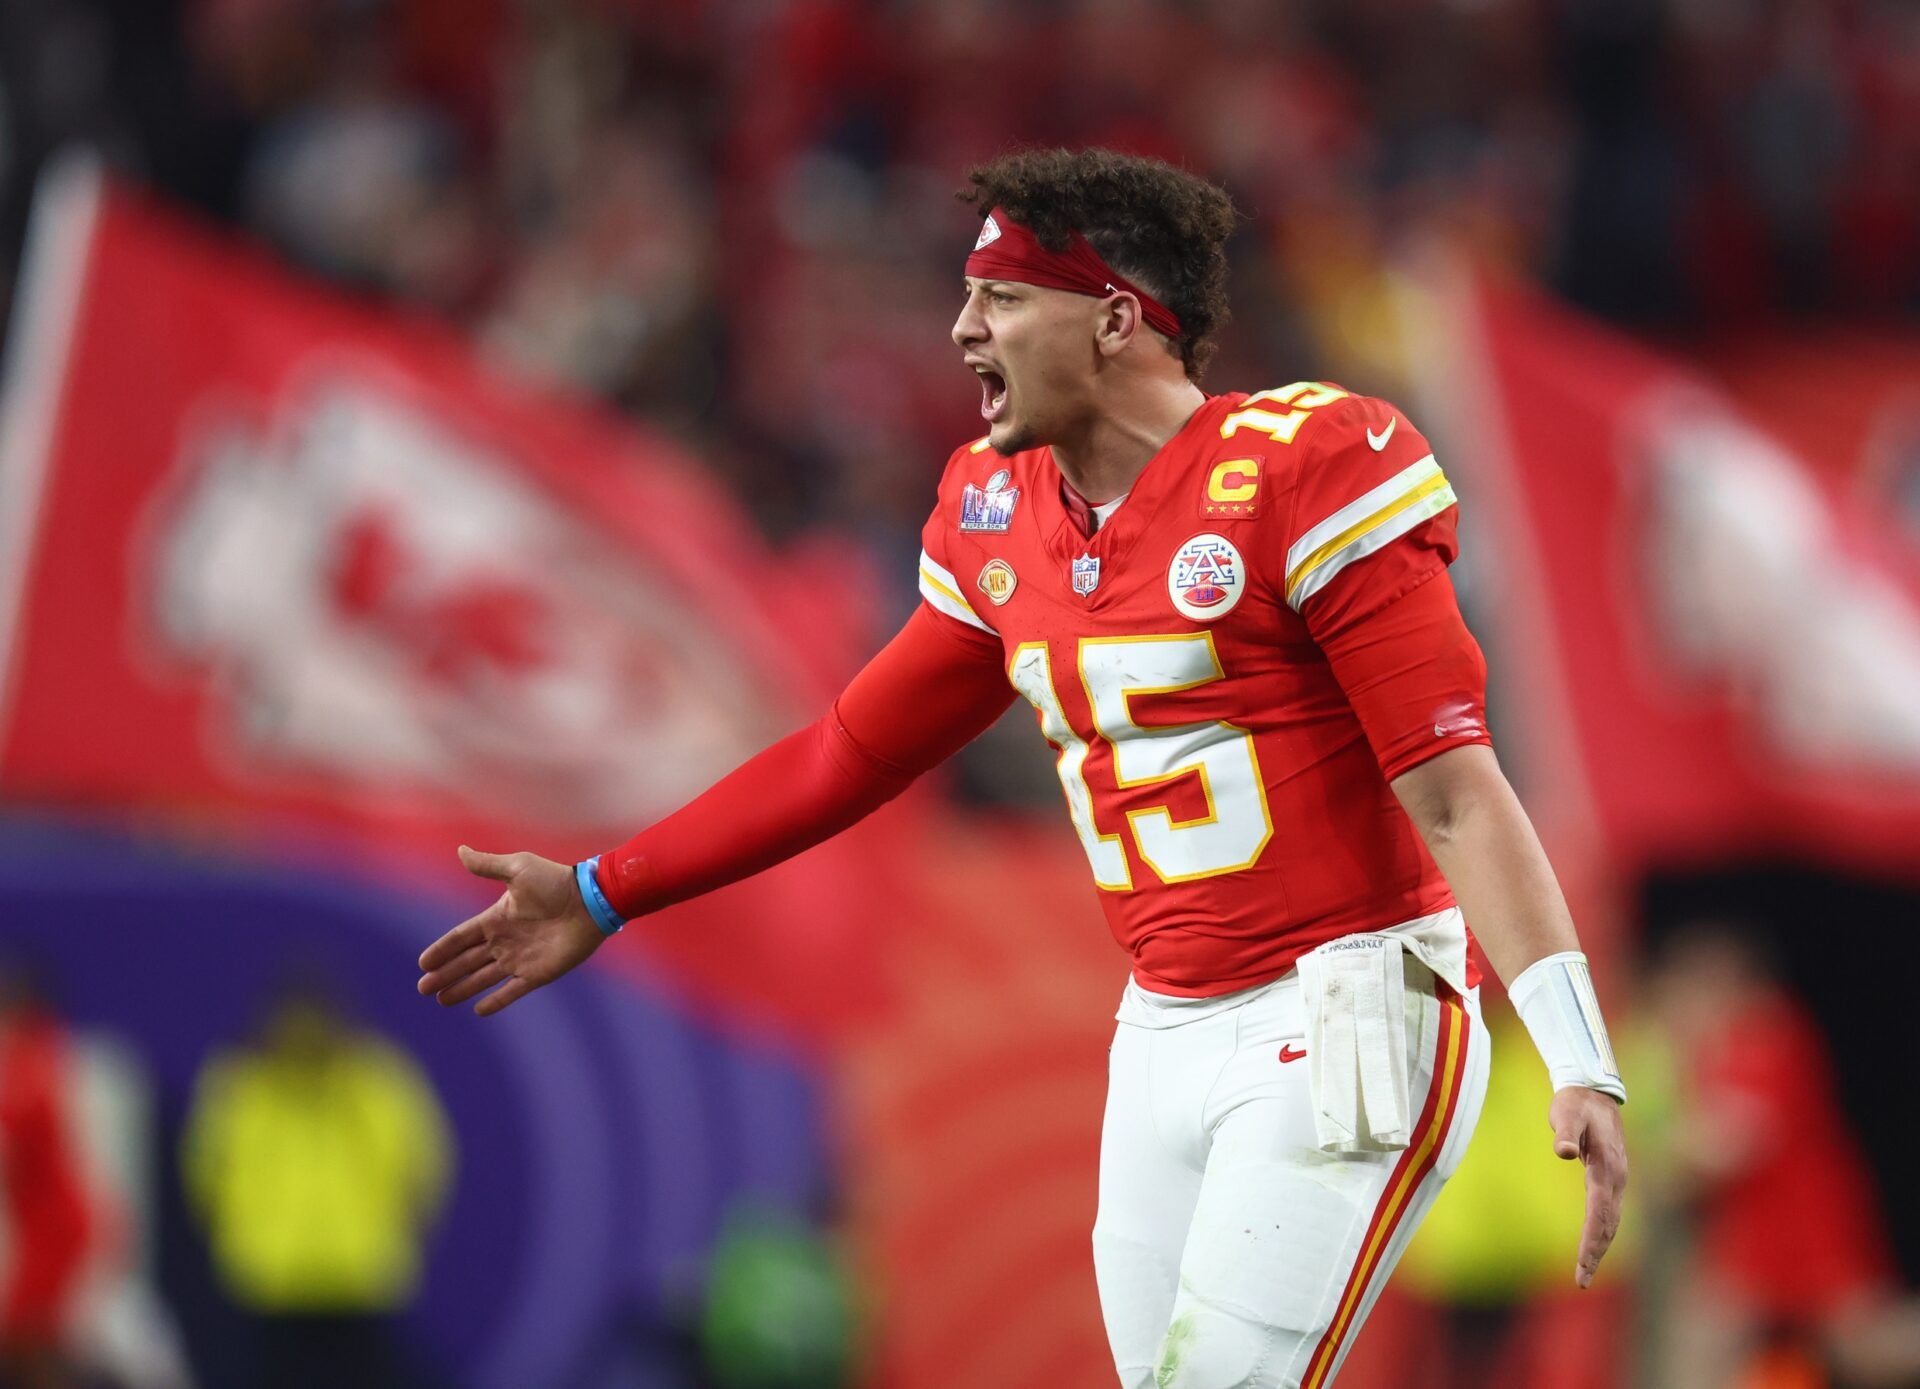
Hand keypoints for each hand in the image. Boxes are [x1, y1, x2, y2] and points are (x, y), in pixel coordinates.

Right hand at [416, 846, 605, 1015]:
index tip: (423, 962)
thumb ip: (488, 865)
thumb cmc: (556, 882)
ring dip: (462, 988)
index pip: (461, 938)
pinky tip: (478, 1010)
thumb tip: (460, 850)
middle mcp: (505, 941)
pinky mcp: (538, 973)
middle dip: (444, 974)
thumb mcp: (518, 869)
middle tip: (422, 988)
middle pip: (466, 962)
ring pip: (483, 978)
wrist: (590, 901)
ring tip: (441, 1000)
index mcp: (496, 918)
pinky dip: (496, 1001)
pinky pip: (512, 991)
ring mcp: (520, 959)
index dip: (442, 949)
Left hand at [1551, 1085, 1627, 1288]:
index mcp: (1607, 1169)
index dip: (1590, 1240)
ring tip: (1584, 1272)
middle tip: (1582, 1280)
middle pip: (1608, 1224)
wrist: (1593, 1091)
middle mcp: (1616, 1179)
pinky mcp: (1610, 1178)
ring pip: (1610, 1222)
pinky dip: (1601, 1233)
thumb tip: (1562, 1152)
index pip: (1599, 1213)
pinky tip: (1592, 1246)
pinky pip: (1607, 1213)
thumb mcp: (1566, 1113)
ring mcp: (1616, 1180)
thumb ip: (1564, 1132)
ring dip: (1599, 1247)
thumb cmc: (1576, 1103)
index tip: (1581, 1264)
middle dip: (1595, 1253)